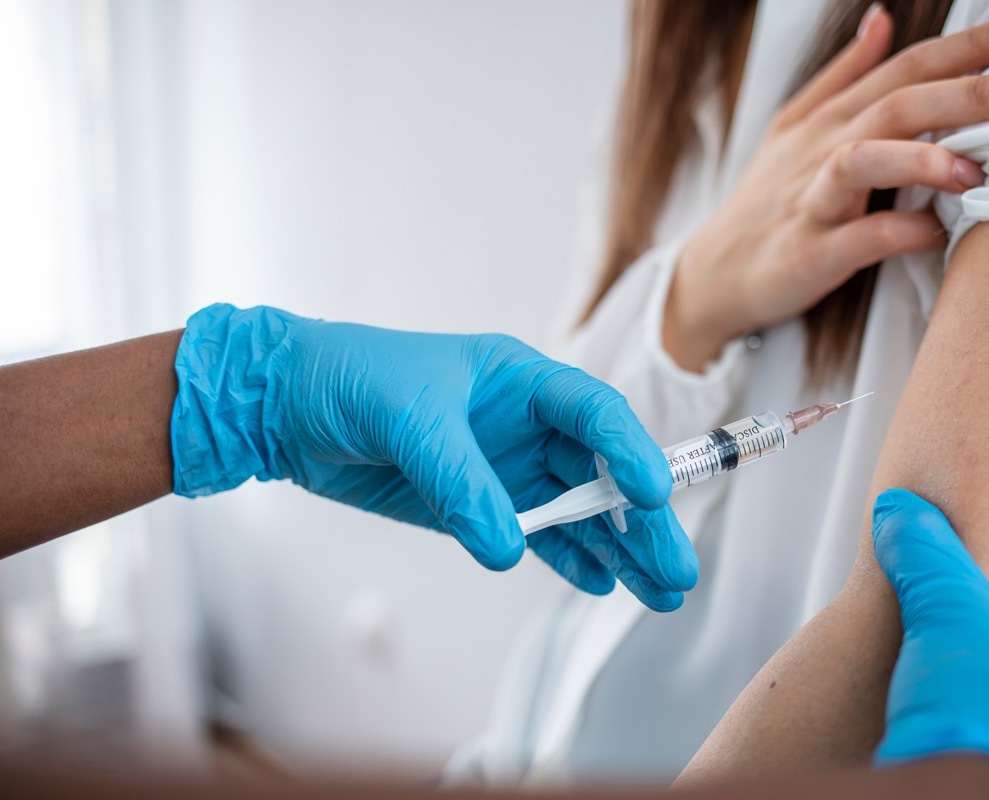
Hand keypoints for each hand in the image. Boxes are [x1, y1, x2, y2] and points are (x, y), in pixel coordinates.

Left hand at [172, 304, 698, 610]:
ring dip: (617, 550)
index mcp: (521, 379)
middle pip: (601, 473)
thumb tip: (507, 548)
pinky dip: (569, 560)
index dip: (631, 451)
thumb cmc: (349, 379)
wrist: (286, 406)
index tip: (655, 493)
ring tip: (659, 592)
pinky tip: (600, 583)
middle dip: (642, 521)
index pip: (593, 414)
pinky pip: (537, 536)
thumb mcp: (409, 418)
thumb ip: (460, 482)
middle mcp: (526, 424)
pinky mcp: (480, 504)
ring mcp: (506, 467)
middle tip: (677, 569)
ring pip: (578, 512)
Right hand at [666, 9, 988, 369]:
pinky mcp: (807, 254)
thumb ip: (843, 77)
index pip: (905, 68)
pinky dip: (897, 232)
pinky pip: (856, 239)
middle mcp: (821, 152)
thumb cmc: (765, 204)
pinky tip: (935, 232)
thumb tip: (882, 20)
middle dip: (969, 91)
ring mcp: (812, 202)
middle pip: (897, 105)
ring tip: (978, 167)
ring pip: (863, 162)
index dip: (965, 46)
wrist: (712, 276)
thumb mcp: (794, 129)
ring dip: (922, 159)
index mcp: (830, 120)